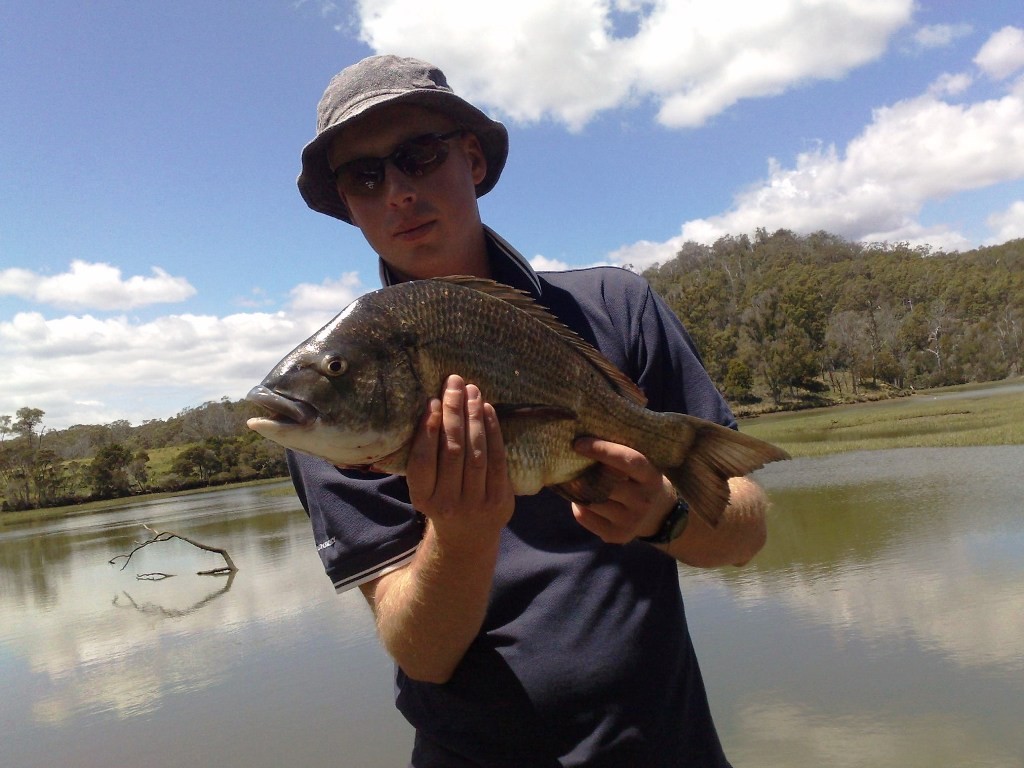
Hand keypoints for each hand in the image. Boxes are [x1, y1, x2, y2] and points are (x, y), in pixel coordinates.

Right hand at [405, 375, 514, 545]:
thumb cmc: (443, 498)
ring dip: (474, 417)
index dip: (428, 429)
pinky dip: (493, 431)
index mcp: (422, 497)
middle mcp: (447, 503)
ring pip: (475, 453)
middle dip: (453, 413)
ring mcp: (475, 503)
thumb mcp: (425, 486)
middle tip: (454, 384)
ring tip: (472, 391)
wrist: (468, 537)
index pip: (423, 460)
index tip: (432, 401)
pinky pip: (497, 459)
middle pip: (452, 451)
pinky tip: (487, 409)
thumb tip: (433, 404)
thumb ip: (425, 455)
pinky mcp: (499, 500)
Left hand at [571, 437, 676, 543]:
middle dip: (583, 472)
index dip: (603, 450)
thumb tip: (583, 446)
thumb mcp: (642, 467)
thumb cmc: (642, 481)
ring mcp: (630, 522)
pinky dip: (577, 504)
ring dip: (577, 488)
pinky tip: (581, 498)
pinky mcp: (616, 536)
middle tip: (569, 461)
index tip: (579, 444)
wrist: (660, 515)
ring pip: (591, 501)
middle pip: (605, 484)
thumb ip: (620, 459)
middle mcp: (643, 501)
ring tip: (573, 479)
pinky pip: (584, 517)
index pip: (628, 461)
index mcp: (651, 477)